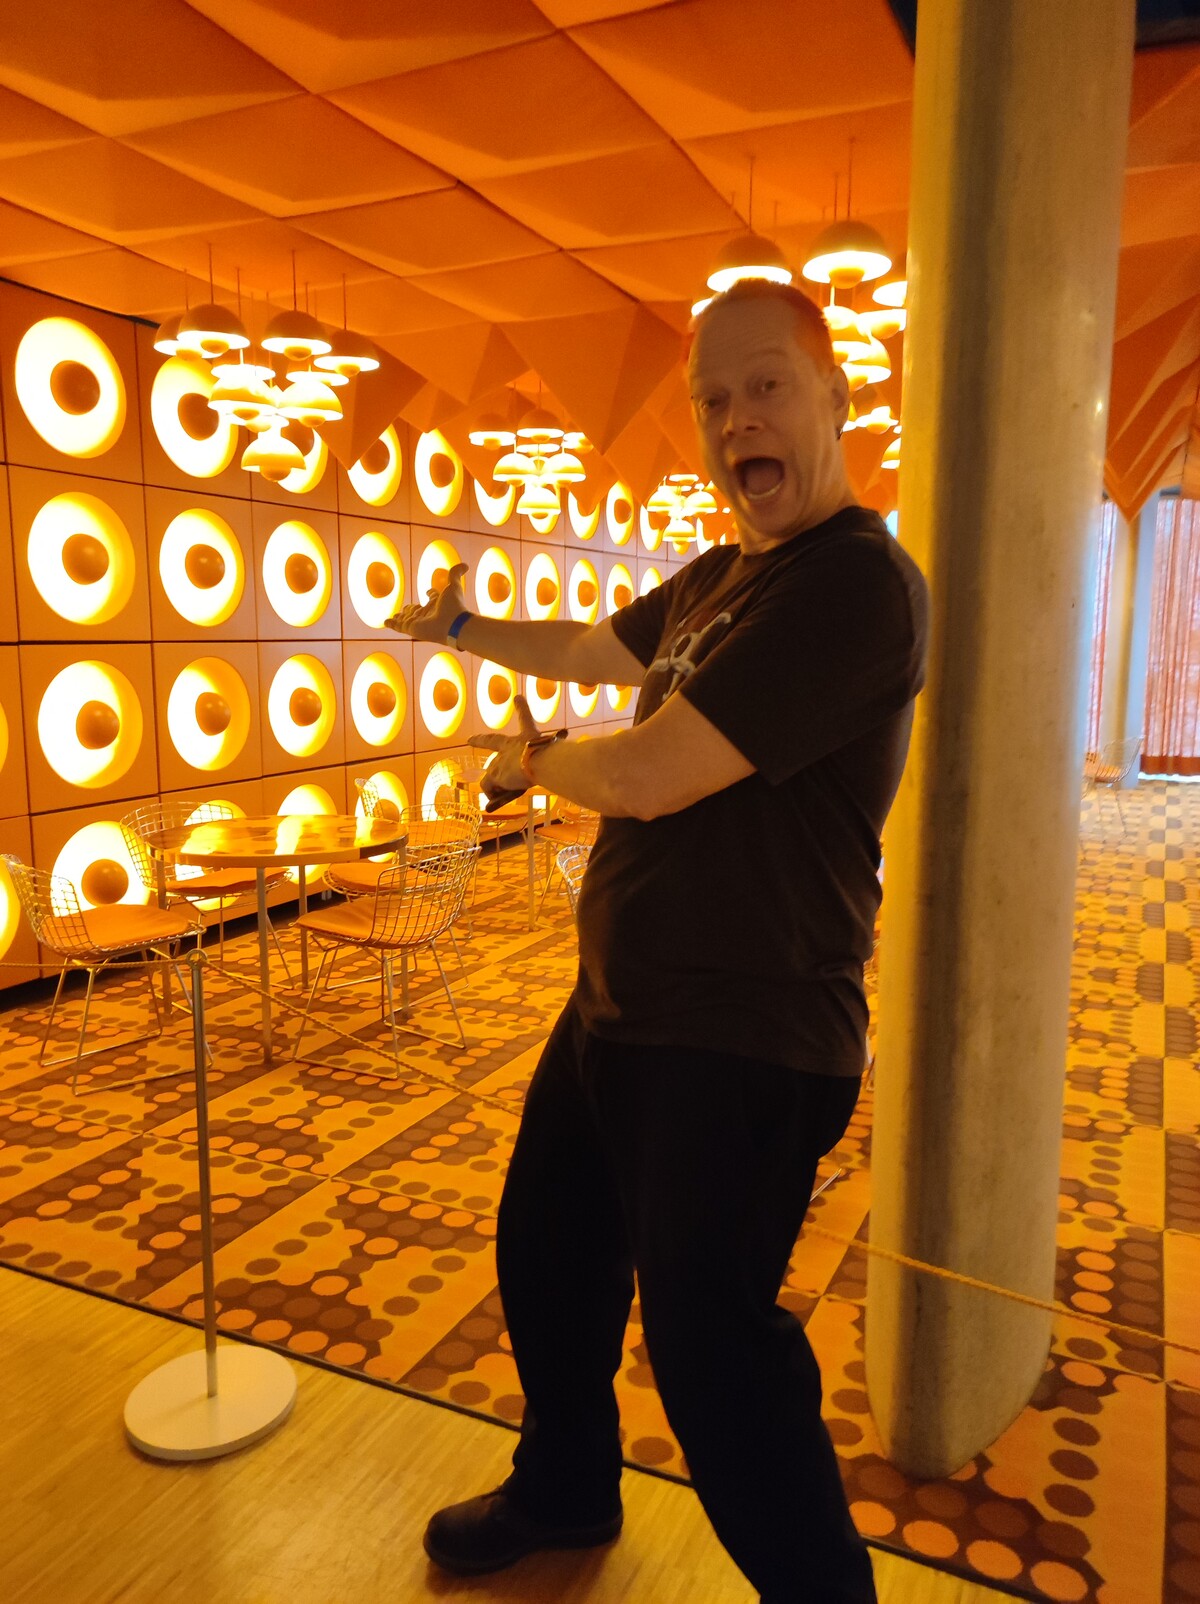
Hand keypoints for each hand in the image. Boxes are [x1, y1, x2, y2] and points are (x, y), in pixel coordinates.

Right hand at [385, 562, 468, 643]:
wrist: (453, 624)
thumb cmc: (454, 605)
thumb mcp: (454, 585)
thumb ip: (456, 574)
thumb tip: (465, 564)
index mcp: (438, 604)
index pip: (433, 599)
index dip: (431, 594)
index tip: (429, 591)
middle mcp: (428, 614)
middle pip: (417, 611)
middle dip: (411, 609)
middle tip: (406, 608)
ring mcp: (419, 622)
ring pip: (407, 619)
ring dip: (400, 617)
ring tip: (394, 616)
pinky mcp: (411, 628)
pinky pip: (398, 626)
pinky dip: (391, 624)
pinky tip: (385, 622)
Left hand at [468, 697, 554, 812]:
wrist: (542, 761)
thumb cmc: (554, 756)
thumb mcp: (558, 752)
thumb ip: (561, 757)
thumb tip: (581, 767)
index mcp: (527, 736)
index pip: (525, 718)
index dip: (522, 708)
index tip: (517, 697)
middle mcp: (509, 745)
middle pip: (492, 741)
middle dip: (480, 740)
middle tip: (471, 740)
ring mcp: (499, 760)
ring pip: (490, 773)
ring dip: (496, 784)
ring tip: (504, 793)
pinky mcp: (494, 774)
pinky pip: (487, 787)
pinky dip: (492, 794)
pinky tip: (499, 799)